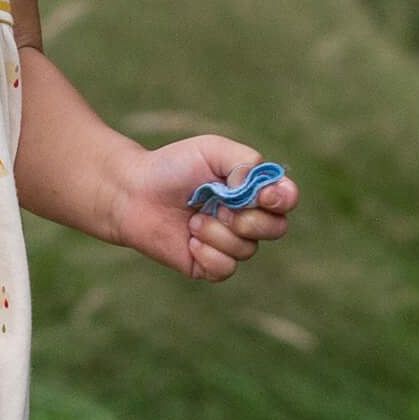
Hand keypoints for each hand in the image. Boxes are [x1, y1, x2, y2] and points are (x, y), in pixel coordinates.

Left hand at [111, 136, 297, 281]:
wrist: (132, 192)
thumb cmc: (173, 167)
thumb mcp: (211, 150)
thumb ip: (245, 162)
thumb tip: (263, 191)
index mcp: (251, 190)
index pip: (286, 199)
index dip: (282, 199)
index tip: (264, 196)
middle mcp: (245, 218)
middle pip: (276, 229)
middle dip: (249, 220)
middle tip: (219, 207)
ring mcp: (228, 242)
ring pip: (248, 249)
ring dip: (218, 234)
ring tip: (192, 221)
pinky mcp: (208, 265)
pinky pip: (226, 268)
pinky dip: (208, 254)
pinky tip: (189, 241)